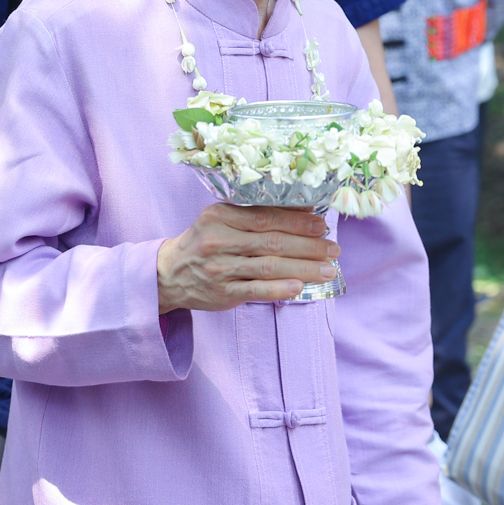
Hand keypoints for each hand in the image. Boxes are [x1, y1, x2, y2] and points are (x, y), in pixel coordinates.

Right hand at [156, 204, 339, 312]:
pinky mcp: (223, 293)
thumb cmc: (205, 241)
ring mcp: (220, 268)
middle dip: (308, 246)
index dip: (296, 221)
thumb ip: (257, 215)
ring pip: (268, 267)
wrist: (170, 273)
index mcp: (220, 216)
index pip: (265, 217)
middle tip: (333, 249)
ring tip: (328, 269)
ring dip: (303, 268)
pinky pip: (256, 291)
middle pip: (272, 242)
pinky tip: (300, 287)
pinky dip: (279, 289)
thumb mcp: (223, 220)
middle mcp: (219, 241)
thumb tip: (304, 212)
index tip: (321, 225)